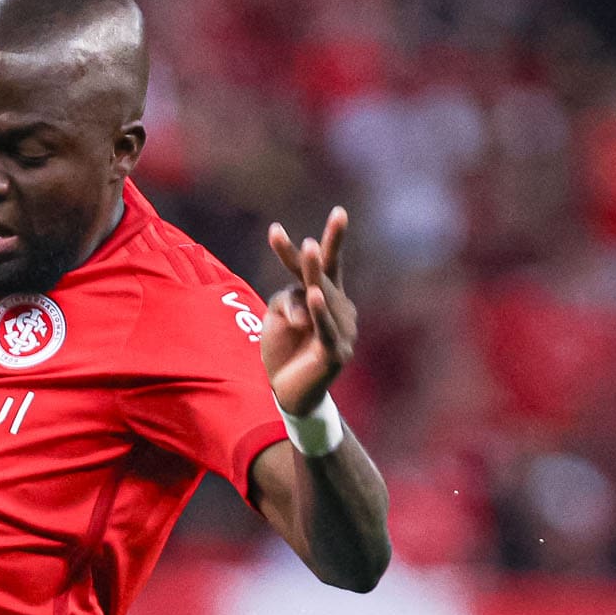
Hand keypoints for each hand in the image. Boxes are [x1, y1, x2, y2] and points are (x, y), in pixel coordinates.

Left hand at [260, 207, 356, 417]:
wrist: (289, 393)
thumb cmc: (284, 349)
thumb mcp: (277, 315)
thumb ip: (285, 298)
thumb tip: (303, 297)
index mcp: (327, 297)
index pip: (316, 268)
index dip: (297, 250)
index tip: (274, 229)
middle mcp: (339, 309)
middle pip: (322, 276)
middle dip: (316, 253)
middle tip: (326, 221)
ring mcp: (342, 330)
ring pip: (322, 297)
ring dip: (315, 273)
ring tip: (311, 248)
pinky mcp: (336, 352)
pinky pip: (325, 328)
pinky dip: (319, 312)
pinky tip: (314, 294)